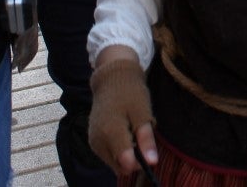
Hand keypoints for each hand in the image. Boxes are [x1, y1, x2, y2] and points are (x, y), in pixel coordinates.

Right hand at [89, 50, 155, 175]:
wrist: (111, 78)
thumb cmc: (130, 92)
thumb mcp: (143, 113)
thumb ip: (146, 139)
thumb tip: (152, 162)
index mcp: (110, 133)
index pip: (127, 163)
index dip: (141, 160)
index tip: (147, 146)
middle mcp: (98, 141)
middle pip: (121, 167)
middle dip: (135, 157)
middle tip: (141, 135)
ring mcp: (94, 142)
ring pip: (115, 163)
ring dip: (128, 154)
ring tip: (132, 131)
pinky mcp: (93, 142)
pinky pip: (110, 156)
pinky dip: (120, 150)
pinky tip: (124, 132)